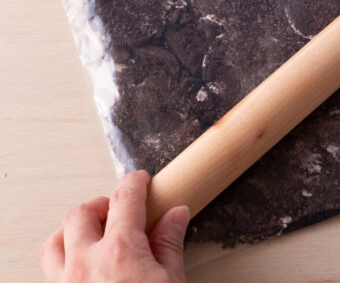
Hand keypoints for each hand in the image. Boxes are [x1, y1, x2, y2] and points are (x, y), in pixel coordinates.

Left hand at [39, 170, 189, 282]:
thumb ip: (169, 244)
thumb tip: (175, 215)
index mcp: (121, 251)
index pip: (125, 198)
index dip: (134, 182)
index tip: (140, 180)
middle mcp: (86, 263)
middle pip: (82, 213)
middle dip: (101, 203)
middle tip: (118, 209)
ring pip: (54, 242)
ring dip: (72, 231)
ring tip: (93, 234)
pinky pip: (49, 272)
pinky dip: (62, 259)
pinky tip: (83, 267)